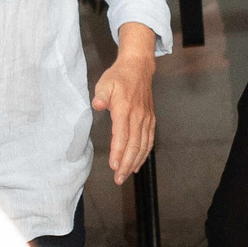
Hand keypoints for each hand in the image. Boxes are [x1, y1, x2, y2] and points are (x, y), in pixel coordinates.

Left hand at [91, 29, 157, 184]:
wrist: (138, 68)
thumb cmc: (119, 77)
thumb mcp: (105, 83)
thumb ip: (101, 95)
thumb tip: (97, 105)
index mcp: (125, 108)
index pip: (122, 135)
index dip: (118, 152)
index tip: (114, 166)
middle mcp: (138, 116)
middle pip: (134, 145)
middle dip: (126, 164)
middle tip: (119, 179)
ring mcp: (146, 119)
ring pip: (143, 146)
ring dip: (135, 162)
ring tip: (126, 175)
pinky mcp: (150, 120)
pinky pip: (149, 140)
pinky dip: (144, 154)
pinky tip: (137, 163)